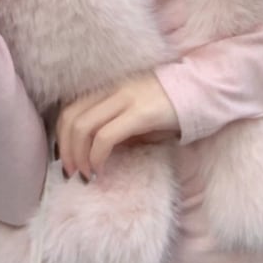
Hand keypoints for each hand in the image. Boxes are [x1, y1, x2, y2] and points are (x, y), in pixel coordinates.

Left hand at [55, 73, 179, 180]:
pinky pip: (106, 137)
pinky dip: (96, 157)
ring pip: (82, 126)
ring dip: (78, 156)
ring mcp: (125, 99)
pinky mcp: (140, 113)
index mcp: (106, 88)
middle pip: (70, 118)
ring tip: (84, 175)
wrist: (202, 91)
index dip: (60, 136)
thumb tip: (92, 151)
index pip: (69, 109)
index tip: (64, 158)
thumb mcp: (134, 114)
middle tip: (69, 172)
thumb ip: (113, 124)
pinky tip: (100, 170)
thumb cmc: (169, 107)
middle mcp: (111, 89)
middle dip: (64, 150)